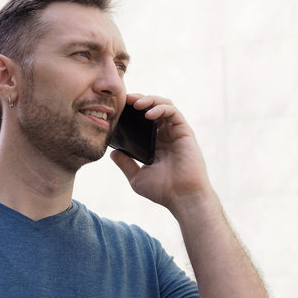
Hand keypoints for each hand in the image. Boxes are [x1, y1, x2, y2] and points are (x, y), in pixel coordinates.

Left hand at [110, 94, 210, 215]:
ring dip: (150, 100)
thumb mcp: (137, 177)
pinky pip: (173, 112)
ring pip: (164, 105)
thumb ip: (125, 164)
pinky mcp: (185, 131)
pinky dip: (160, 108)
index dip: (132, 111)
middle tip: (125, 99)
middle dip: (139, 100)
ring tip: (136, 103)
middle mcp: (166, 134)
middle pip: (153, 107)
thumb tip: (112, 153)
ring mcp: (176, 132)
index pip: (143, 119)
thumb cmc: (163, 191)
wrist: (182, 198)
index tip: (118, 108)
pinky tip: (148, 114)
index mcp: (155, 143)